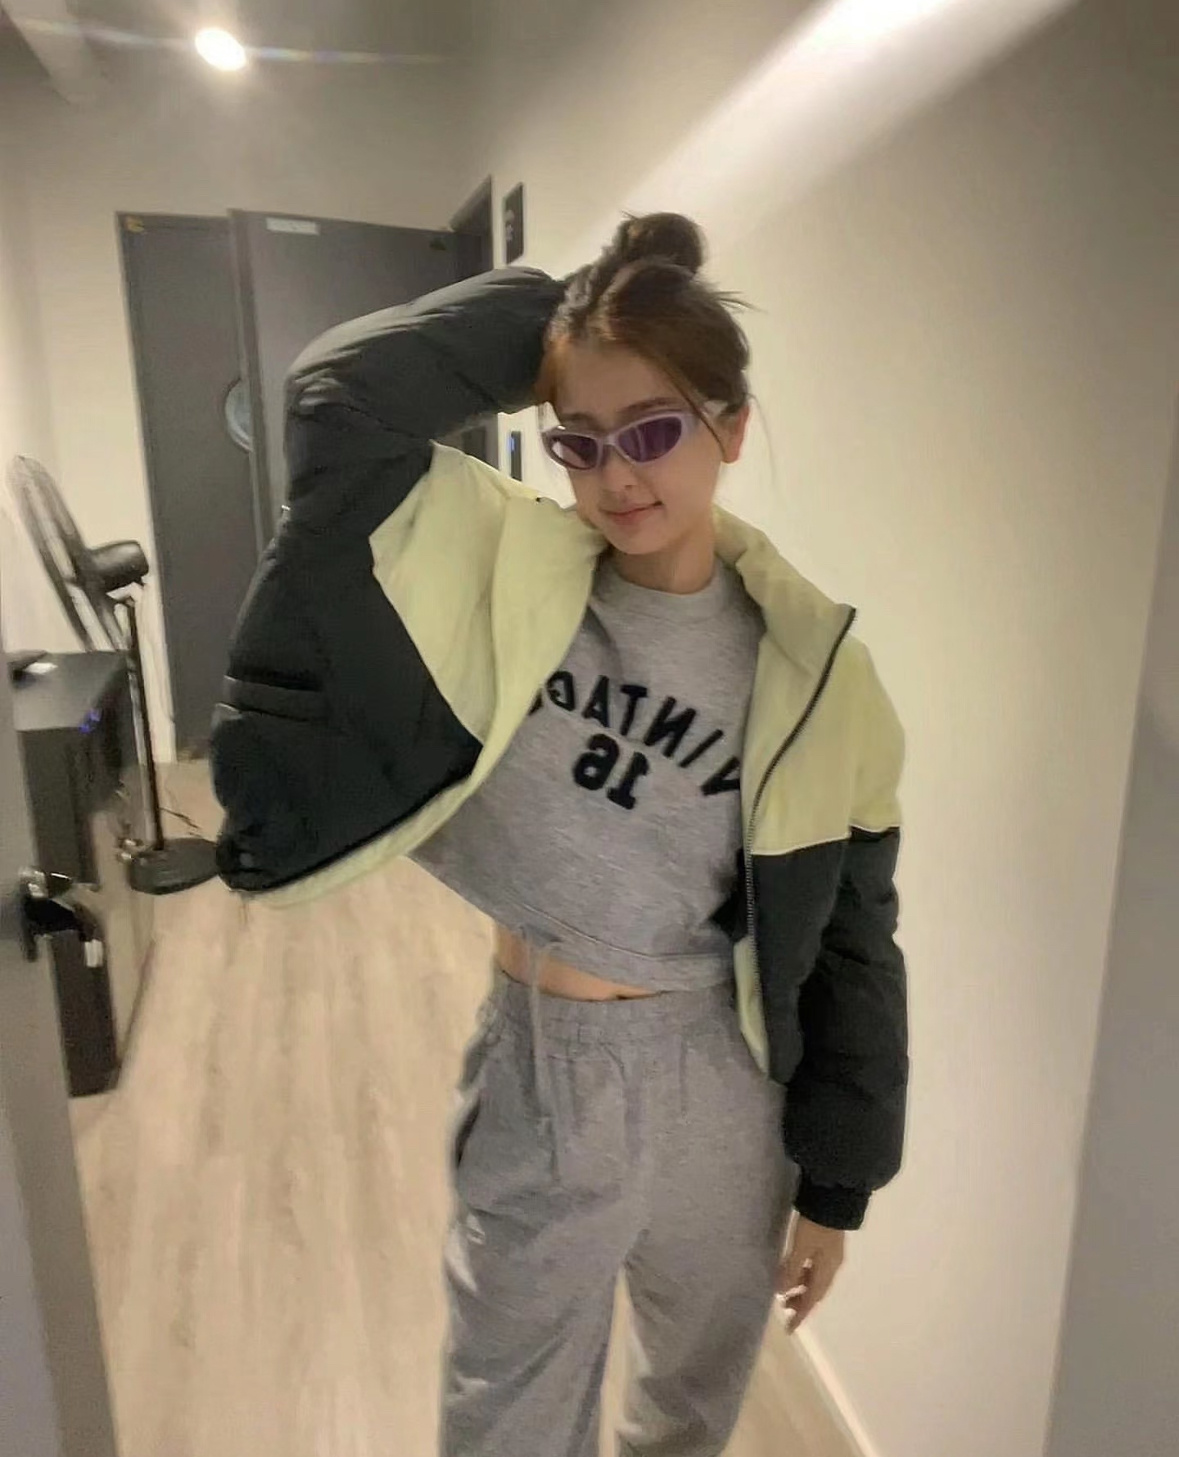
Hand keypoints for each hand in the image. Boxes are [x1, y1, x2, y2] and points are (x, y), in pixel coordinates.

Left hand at [775, 1215, 845, 1332]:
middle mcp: (832, 1266)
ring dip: (801, 1287)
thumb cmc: (815, 1225)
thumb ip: (791, 1269)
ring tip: (785, 1288)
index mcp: (827, 1270)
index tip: (790, 1328)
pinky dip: (804, 1274)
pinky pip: (815, 1268)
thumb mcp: (800, 1247)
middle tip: (783, 1306)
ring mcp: (831, 1254)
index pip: (813, 1300)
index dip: (801, 1315)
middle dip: (800, 1301)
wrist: (832, 1198)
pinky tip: (794, 1269)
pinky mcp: (827, 1243)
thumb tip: (781, 1291)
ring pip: (815, 1279)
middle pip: (816, 1291)